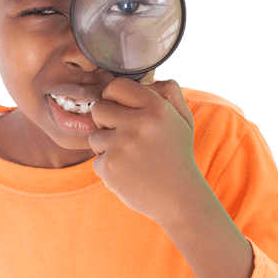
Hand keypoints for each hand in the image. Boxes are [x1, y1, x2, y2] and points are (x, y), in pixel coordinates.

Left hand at [88, 78, 199, 226]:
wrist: (179, 198)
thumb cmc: (177, 156)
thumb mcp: (182, 121)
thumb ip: (169, 93)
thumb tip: (149, 78)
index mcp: (156, 108)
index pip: (116, 86)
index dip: (114, 97)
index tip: (120, 109)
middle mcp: (138, 124)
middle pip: (99, 108)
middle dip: (107, 121)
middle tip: (124, 136)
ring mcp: (122, 146)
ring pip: (95, 136)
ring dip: (107, 147)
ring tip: (130, 158)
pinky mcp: (109, 167)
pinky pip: (96, 160)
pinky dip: (109, 168)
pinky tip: (128, 173)